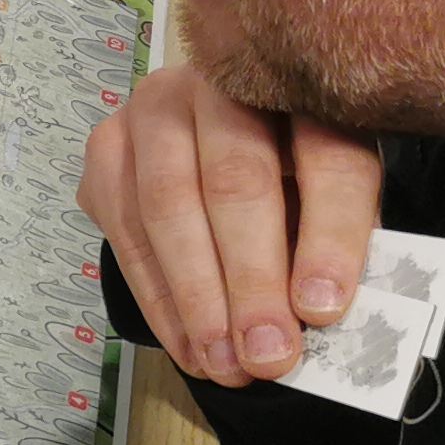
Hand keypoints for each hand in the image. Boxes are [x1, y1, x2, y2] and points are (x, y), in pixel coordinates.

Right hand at [80, 60, 383, 387]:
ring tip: (225, 364)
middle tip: (268, 353)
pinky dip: (156, 297)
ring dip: (197, 297)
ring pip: (168, 203)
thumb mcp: (333, 197)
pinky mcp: (108, 144)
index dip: (329, 236)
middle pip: (236, 179)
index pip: (327, 156)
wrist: (217, 133)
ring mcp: (154, 107)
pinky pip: (124, 227)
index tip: (323, 310)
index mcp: (307, 88)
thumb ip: (337, 245)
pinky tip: (188, 345)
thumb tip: (328, 321)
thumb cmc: (293, 176)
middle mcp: (221, 81)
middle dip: (251, 279)